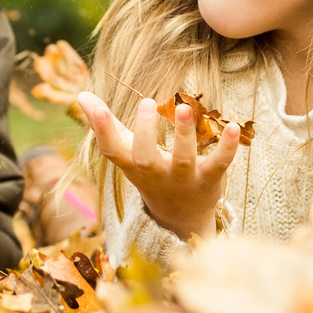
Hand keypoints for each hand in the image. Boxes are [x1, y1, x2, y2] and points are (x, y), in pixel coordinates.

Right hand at [76, 91, 240, 241]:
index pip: (112, 149)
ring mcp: (183, 178)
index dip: (102, 129)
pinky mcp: (209, 179)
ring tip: (184, 107)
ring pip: (183, 159)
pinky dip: (227, 148)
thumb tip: (80, 94)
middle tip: (146, 102)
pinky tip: (232, 126)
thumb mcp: (126, 152)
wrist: (180, 219)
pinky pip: (218, 163)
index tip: (96, 106)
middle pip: (145, 157)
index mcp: (132, 164)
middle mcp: (155, 173)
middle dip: (145, 131)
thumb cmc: (149, 173)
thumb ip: (106, 124)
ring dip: (183, 134)